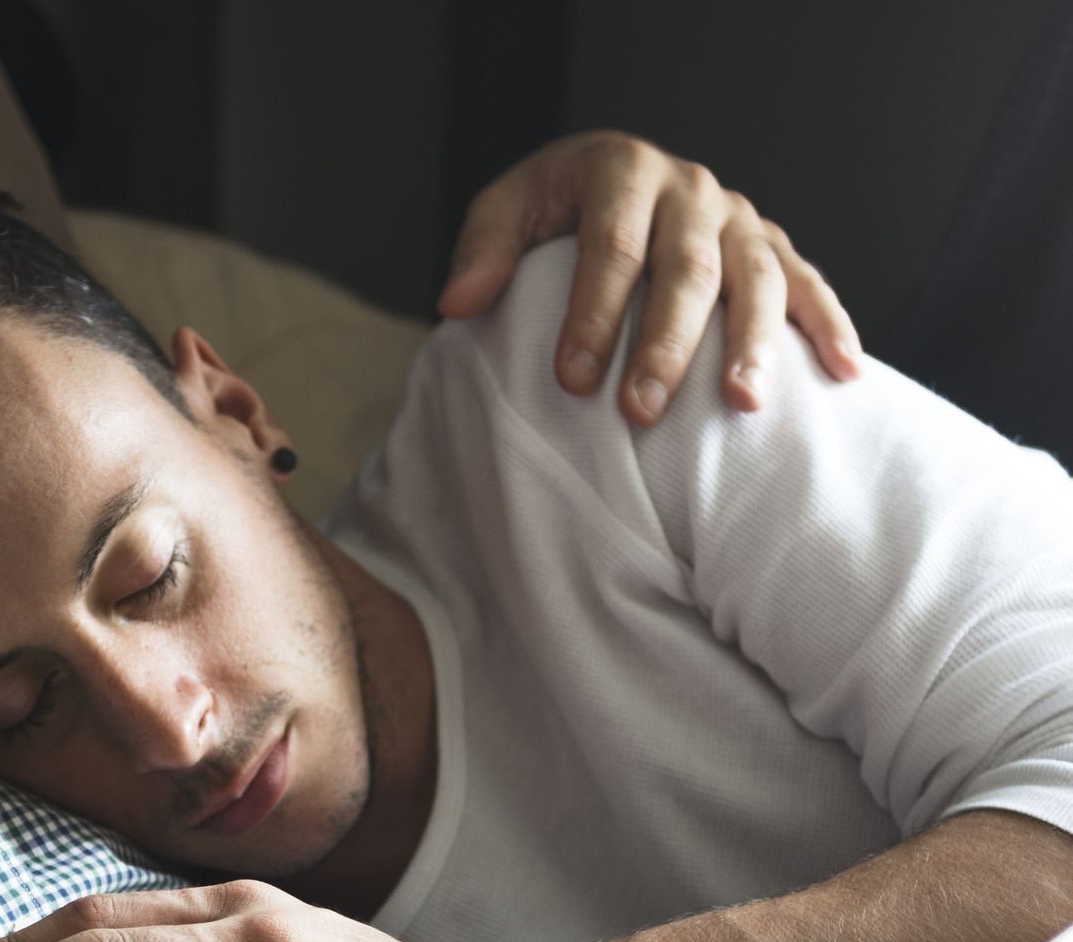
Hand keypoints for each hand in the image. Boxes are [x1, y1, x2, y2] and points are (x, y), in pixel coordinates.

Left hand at [439, 130, 861, 425]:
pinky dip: (831, 326)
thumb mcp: (507, 211)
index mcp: (623, 169)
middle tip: (640, 410)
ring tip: (743, 405)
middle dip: (665, 345)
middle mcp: (690, 188)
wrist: (611, 180)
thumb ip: (484, 249)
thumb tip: (457, 302)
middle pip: (686, 270)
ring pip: (758, 279)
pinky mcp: (772, 245)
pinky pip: (809, 284)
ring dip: (755, 344)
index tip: (571, 379)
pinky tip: (844, 375)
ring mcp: (739, 216)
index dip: (592, 314)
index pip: (610, 246)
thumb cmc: (553, 210)